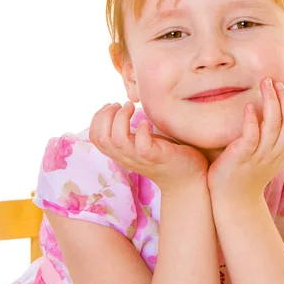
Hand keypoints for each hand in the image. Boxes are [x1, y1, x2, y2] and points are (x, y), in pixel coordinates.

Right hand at [89, 102, 208, 193]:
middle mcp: (126, 157)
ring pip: (118, 140)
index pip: (95, 137)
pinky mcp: (157, 157)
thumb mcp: (141, 142)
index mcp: (120, 153)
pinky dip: (142, 130)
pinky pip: (142, 146)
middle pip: (101, 137)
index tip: (112, 105)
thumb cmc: (165, 155)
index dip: (98, 118)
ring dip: (121, 118)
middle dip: (106, 115)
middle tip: (121, 104)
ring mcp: (141, 158)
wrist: (187, 178)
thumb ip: (129, 132)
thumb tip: (121, 107)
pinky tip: (147, 122)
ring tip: (132, 107)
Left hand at [208, 78, 283, 199]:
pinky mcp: (241, 157)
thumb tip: (275, 113)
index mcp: (283, 151)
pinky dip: (252, 120)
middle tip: (276, 82)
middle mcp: (275, 153)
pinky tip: (249, 106)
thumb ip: (274, 138)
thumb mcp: (267, 156)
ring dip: (271, 101)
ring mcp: (260, 155)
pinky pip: (251, 136)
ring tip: (266, 84)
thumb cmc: (246, 174)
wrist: (233, 200)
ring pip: (274, 125)